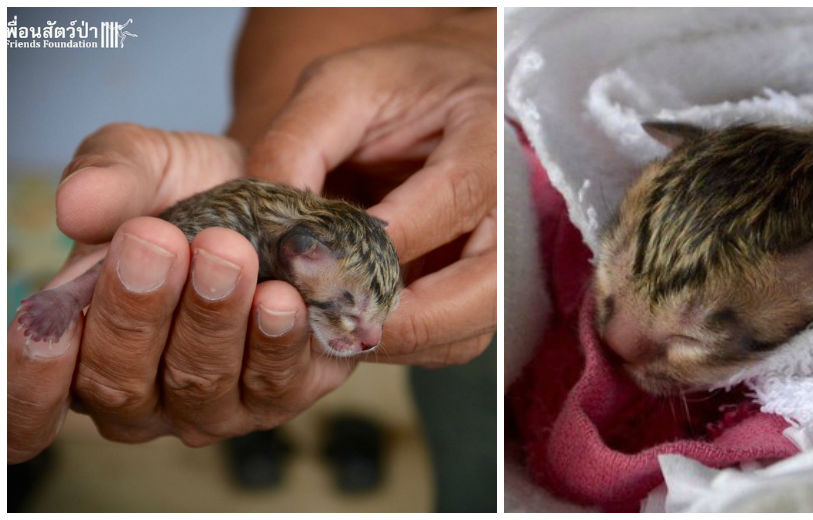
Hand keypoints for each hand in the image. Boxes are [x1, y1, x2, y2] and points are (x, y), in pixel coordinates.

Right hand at [7, 124, 354, 462]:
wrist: (277, 189)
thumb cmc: (189, 190)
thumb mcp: (144, 163)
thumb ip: (108, 178)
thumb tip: (74, 205)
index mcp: (77, 354)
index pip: (30, 411)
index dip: (31, 384)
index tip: (48, 327)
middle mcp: (140, 396)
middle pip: (119, 387)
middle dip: (136, 313)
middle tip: (158, 240)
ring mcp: (211, 406)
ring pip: (199, 385)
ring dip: (211, 318)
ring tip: (225, 251)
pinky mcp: (281, 395)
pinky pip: (275, 382)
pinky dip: (276, 339)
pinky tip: (279, 298)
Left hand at [244, 10, 497, 366]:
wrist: (445, 100)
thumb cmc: (399, 87)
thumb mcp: (341, 86)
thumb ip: (300, 141)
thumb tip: (267, 225)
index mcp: (491, 137)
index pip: (455, 198)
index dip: (386, 240)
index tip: (311, 264)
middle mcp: (515, 208)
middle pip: (485, 289)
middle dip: (405, 319)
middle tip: (327, 323)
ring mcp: (506, 258)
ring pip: (472, 328)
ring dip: (403, 342)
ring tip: (331, 329)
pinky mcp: (483, 290)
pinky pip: (455, 339)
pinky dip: (405, 345)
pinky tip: (352, 324)